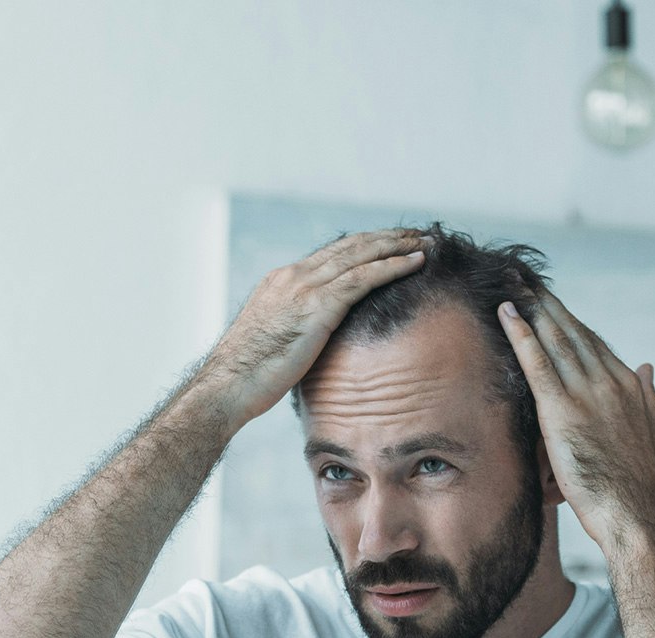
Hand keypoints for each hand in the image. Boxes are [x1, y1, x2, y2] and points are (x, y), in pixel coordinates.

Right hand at [209, 228, 429, 426]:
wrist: (228, 385)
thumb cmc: (248, 377)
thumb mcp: (275, 344)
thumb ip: (298, 332)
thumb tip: (316, 346)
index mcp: (283, 282)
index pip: (332, 255)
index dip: (365, 247)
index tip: (391, 245)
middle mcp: (293, 276)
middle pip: (350, 246)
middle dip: (387, 238)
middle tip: (417, 234)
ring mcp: (304, 287)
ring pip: (361, 254)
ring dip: (398, 246)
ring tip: (426, 243)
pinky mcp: (316, 306)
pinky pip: (363, 278)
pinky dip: (393, 267)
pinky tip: (416, 264)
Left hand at [497, 289, 654, 553]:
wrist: (638, 516)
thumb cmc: (646, 489)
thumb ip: (650, 400)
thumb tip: (647, 368)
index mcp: (629, 389)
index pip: (595, 346)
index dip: (572, 323)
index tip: (553, 306)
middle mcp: (610, 382)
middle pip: (573, 334)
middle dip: (548, 305)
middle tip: (526, 279)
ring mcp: (587, 394)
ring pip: (555, 340)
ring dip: (532, 308)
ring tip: (512, 284)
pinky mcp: (563, 411)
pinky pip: (537, 364)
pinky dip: (521, 335)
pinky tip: (506, 313)